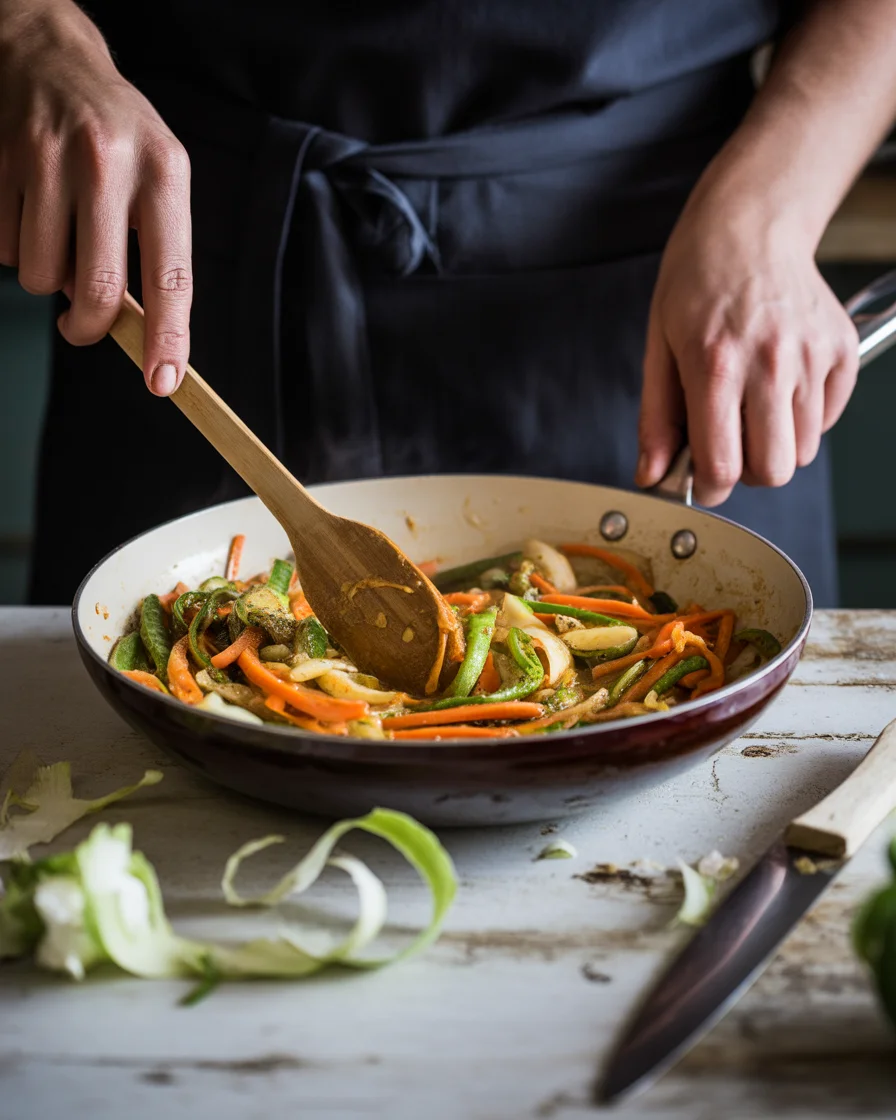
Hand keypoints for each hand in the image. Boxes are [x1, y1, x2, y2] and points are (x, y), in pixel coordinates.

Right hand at [0, 0, 191, 394]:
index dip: (168, 338)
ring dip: (48, 278)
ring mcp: (48, 160)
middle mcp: (108, 164)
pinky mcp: (0, 162)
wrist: (49, 57)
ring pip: (43, 276)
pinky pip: (5, 249)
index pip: (172, 277)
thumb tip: (147, 335)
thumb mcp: (160, 178)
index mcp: (164, 173)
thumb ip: (159, 250)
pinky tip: (30, 212)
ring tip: (59, 237)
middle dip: (88, 326)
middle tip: (82, 326)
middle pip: (98, 290)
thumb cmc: (118, 134)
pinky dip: (16, 247)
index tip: (164, 382)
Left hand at [636, 189, 859, 505]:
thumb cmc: (697, 281)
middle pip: (771, 471)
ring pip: (801, 452)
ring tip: (751, 408)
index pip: (722, 466)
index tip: (700, 481)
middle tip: (727, 444)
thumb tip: (652, 476)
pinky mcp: (841, 351)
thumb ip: (656, 419)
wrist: (750, 225)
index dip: (707, 488)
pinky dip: (802, 419)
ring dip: (774, 445)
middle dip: (744, 472)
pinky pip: (826, 421)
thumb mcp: (659, 346)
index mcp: (715, 365)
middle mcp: (769, 363)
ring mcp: (811, 357)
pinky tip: (778, 388)